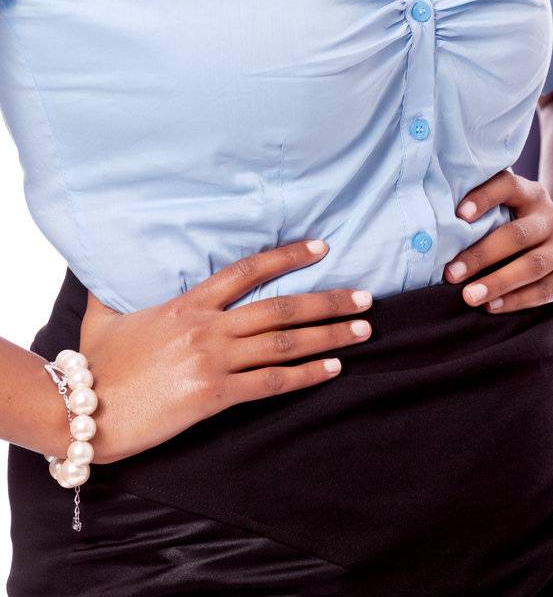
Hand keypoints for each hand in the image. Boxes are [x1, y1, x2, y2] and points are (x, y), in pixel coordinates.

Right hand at [78, 239, 373, 463]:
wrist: (80, 410)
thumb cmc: (92, 366)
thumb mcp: (104, 315)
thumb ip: (114, 287)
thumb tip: (102, 262)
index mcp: (187, 303)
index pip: (248, 270)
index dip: (289, 256)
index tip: (323, 247)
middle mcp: (207, 326)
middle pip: (281, 306)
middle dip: (329, 300)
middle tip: (366, 297)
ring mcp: (211, 360)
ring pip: (284, 342)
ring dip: (330, 335)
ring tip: (363, 330)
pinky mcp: (211, 396)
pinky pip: (270, 383)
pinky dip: (306, 375)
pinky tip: (333, 370)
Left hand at [443, 170, 552, 330]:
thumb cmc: (523, 250)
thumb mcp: (510, 229)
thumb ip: (485, 228)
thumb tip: (435, 245)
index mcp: (533, 196)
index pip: (508, 185)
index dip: (484, 196)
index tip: (459, 214)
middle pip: (517, 233)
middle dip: (480, 255)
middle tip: (450, 274)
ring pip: (532, 264)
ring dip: (497, 282)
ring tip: (469, 297)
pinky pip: (545, 289)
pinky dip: (516, 300)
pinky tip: (493, 307)